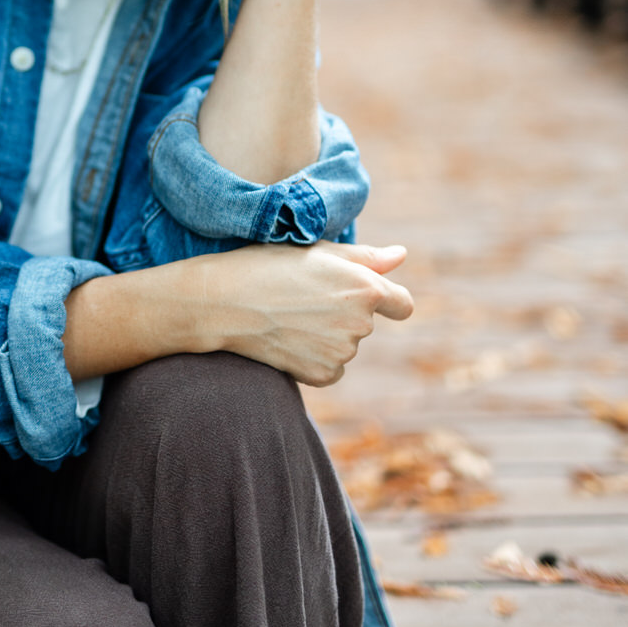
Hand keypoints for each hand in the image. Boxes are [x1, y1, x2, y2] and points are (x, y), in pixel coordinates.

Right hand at [199, 240, 413, 387]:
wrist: (225, 302)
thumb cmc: (270, 266)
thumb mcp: (319, 251)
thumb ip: (366, 258)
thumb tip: (401, 256)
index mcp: (366, 288)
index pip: (402, 305)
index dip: (388, 301)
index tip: (365, 298)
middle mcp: (361, 323)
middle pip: (365, 323)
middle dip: (343, 312)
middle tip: (303, 297)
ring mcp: (342, 353)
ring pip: (346, 345)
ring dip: (326, 335)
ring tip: (290, 316)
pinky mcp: (323, 375)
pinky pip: (331, 368)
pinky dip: (314, 358)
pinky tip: (288, 340)